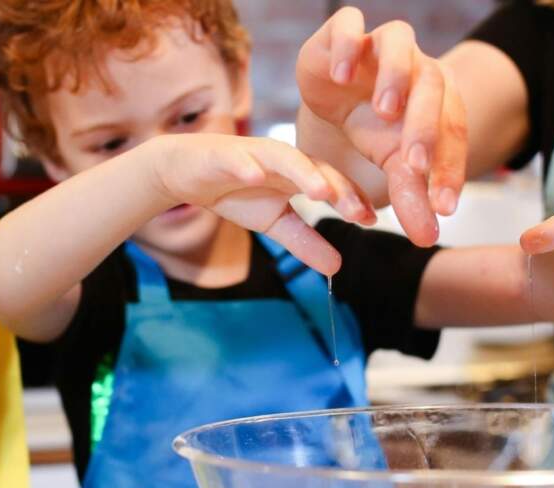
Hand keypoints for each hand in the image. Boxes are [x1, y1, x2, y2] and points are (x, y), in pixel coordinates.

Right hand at [151, 134, 373, 275]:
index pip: (332, 183)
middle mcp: (283, 159)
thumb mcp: (274, 223)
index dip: (351, 199)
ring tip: (319, 191)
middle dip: (337, 187)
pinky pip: (237, 158)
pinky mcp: (223, 154)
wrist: (185, 172)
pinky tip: (256, 177)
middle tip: (355, 209)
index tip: (369, 219)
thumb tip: (337, 268)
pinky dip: (247, 166)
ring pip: (283, 158)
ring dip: (302, 172)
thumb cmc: (235, 191)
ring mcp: (254, 153)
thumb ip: (305, 242)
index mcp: (299, 174)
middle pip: (316, 168)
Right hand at [297, 7, 467, 245]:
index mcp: (440, 98)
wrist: (333, 93)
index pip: (454, 131)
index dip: (451, 169)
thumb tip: (426, 239)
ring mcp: (381, 44)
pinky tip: (343, 75)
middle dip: (425, 126)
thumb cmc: (372, 127)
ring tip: (384, 111)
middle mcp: (416, 65)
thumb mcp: (391, 165)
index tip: (443, 207)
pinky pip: (350, 22)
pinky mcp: (343, 31)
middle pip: (432, 85)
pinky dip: (350, 44)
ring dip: (396, 75)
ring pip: (400, 41)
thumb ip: (411, 197)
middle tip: (412, 165)